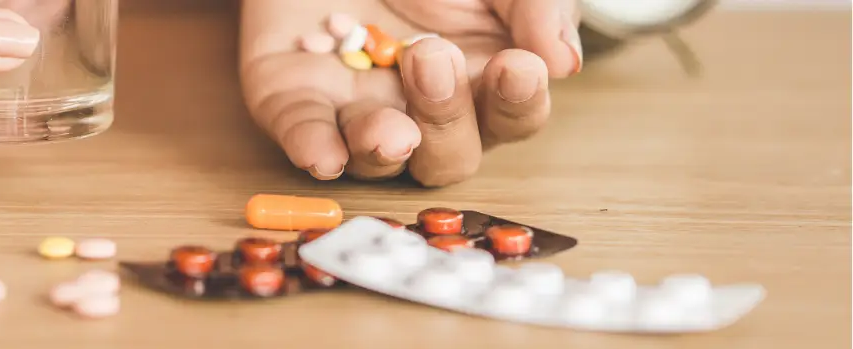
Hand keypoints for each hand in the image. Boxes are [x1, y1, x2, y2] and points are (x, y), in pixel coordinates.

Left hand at [240, 0, 580, 186]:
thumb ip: (534, 6)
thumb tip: (563, 62)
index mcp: (482, 80)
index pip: (513, 116)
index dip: (518, 103)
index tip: (518, 68)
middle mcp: (423, 110)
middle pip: (448, 155)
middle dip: (446, 119)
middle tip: (432, 58)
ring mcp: (356, 109)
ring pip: (376, 159)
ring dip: (384, 145)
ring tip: (390, 125)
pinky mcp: (296, 99)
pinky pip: (304, 137)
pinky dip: (313, 150)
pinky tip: (325, 157)